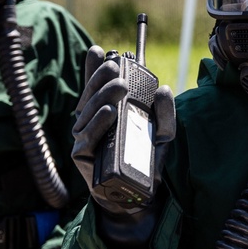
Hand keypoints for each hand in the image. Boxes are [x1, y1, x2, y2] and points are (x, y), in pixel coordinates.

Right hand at [71, 45, 174, 215]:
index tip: (101, 51)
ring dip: (102, 96)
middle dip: (101, 77)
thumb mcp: (162, 134)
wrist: (138, 196)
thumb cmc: (145, 161)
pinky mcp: (83, 156)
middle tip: (117, 67)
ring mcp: (84, 138)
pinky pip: (87, 137)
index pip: (96, 86)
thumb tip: (163, 89)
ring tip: (119, 85)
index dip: (94, 67)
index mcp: (104, 112)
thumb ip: (164, 113)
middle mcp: (91, 122)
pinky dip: (97, 122)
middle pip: (91, 95)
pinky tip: (108, 111)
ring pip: (87, 112)